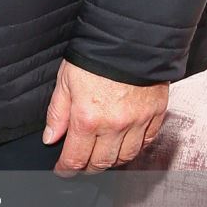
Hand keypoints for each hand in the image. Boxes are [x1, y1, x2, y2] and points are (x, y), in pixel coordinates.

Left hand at [41, 60, 167, 174]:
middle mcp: (114, 125)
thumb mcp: (66, 81)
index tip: (63, 170)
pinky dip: (135, 147)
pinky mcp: (156, 114)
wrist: (131, 37)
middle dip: (88, 168)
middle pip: (101, 163)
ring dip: (112, 161)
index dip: (66, 169)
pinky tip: (125, 143)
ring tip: (102, 156)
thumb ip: (58, 113)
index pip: (75, 158)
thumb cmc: (96, 55)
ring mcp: (138, 121)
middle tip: (81, 165)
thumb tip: (51, 138)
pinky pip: (147, 142)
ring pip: (125, 157)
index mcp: (88, 118)